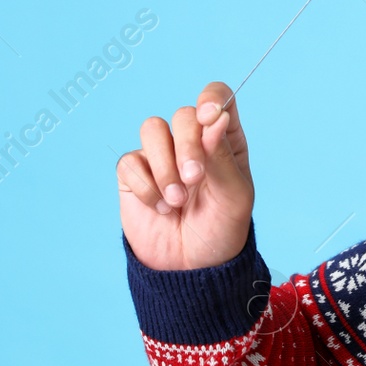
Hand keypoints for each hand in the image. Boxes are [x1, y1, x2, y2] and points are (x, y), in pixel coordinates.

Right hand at [117, 82, 255, 269]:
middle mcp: (192, 141)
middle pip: (183, 114)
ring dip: (165, 166)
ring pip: (152, 129)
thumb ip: (222, 157)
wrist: (192, 268)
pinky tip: (159, 208)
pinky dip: (146, 186)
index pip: (218, 98)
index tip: (208, 117)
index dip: (211, 98)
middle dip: (187, 145)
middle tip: (193, 179)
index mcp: (223, 140)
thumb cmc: (221, 230)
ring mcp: (161, 155)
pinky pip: (131, 161)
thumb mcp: (234, 197)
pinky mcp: (135, 174)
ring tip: (176, 201)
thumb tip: (214, 118)